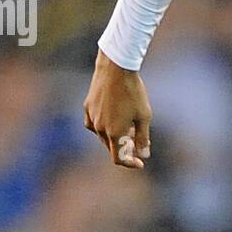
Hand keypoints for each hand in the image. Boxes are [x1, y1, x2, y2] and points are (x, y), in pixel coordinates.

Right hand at [83, 49, 151, 168]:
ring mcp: (91, 117)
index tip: (140, 163)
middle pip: (112, 147)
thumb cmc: (133, 92)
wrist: (116, 68)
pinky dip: (105, 127)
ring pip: (103, 135)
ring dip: (116, 137)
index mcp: (114, 133)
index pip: (118, 158)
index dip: (130, 163)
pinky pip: (95, 124)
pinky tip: (114, 119)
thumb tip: (143, 155)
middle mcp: (99, 128)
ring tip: (131, 128)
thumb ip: (142, 138)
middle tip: (140, 143)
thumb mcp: (144, 116)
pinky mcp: (87, 106)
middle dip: (126, 148)